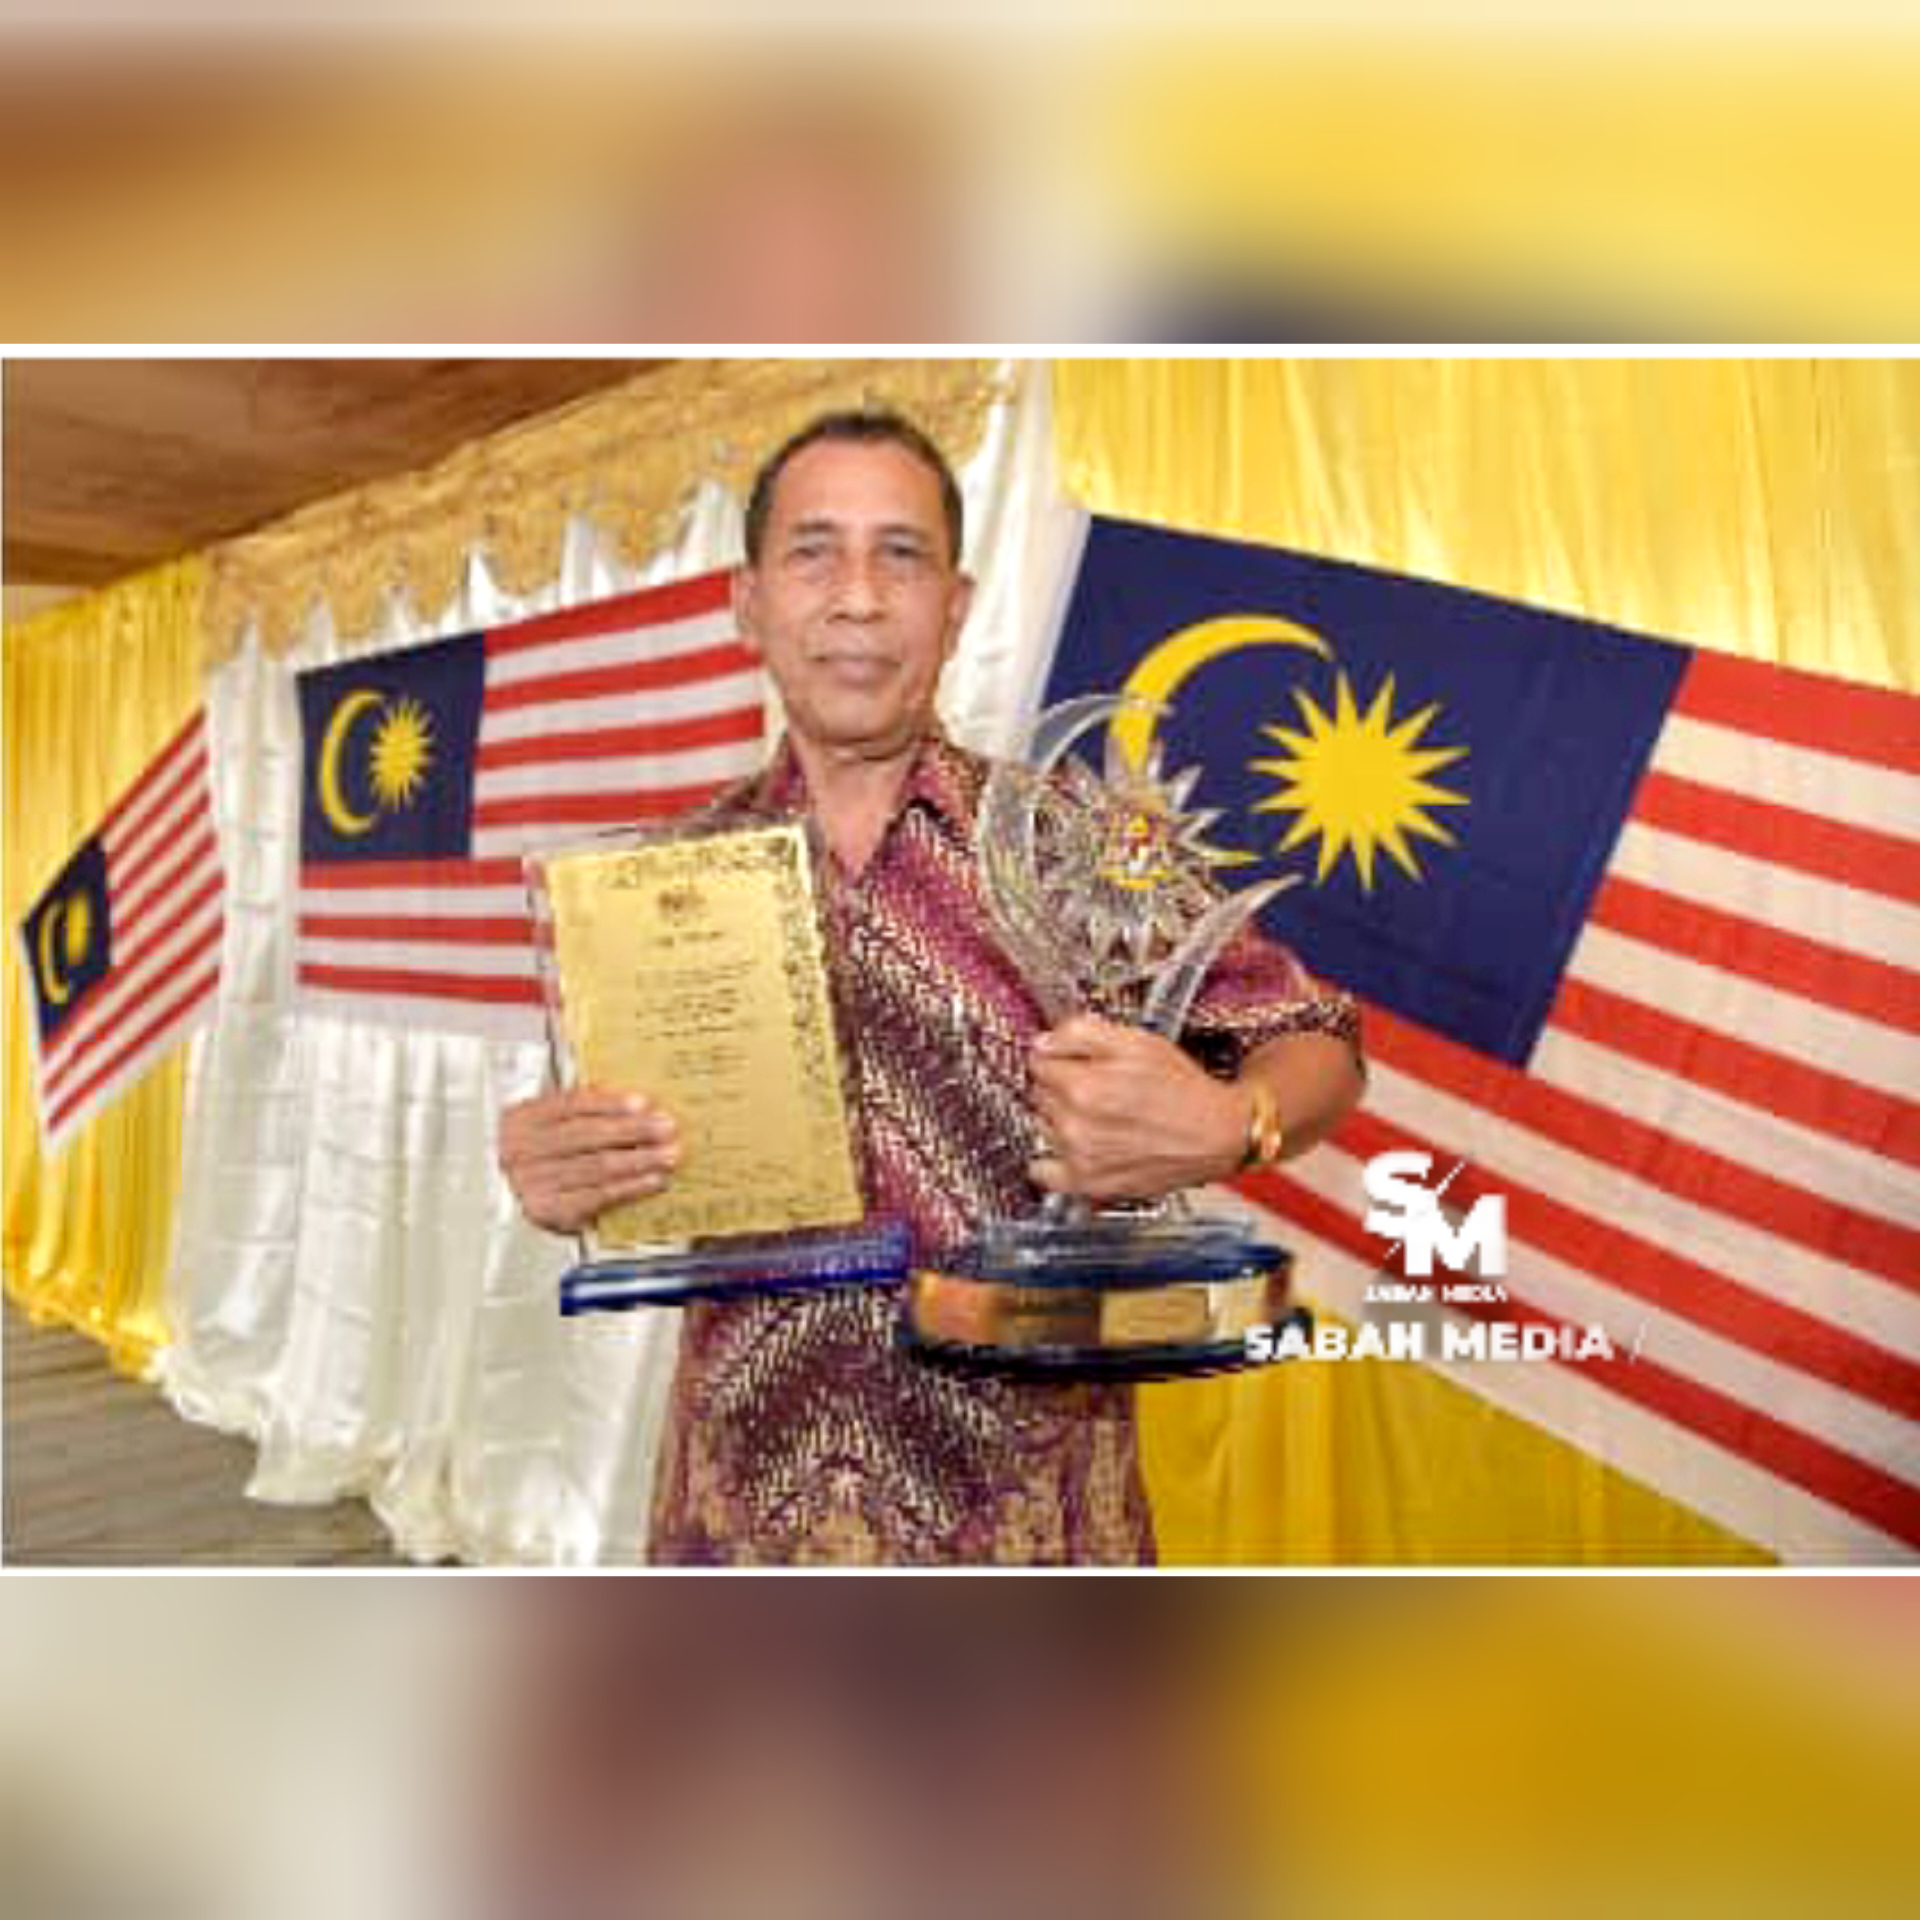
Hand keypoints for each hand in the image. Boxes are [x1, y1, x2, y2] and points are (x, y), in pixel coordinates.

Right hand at [498, 1087, 679, 1234]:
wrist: (512, 1198)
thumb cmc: (546, 1153)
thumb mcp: (552, 1123)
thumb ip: (584, 1109)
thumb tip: (639, 1103)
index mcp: (524, 1117)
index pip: (571, 1104)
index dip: (609, 1103)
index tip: (643, 1103)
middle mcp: (523, 1149)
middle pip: (587, 1135)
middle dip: (632, 1130)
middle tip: (668, 1127)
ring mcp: (533, 1182)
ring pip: (596, 1167)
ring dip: (638, 1160)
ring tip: (668, 1155)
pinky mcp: (549, 1210)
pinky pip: (596, 1196)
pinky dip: (629, 1188)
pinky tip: (653, 1180)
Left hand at [1027, 1015, 1247, 1201]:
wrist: (1216, 1135)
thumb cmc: (1183, 1090)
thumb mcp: (1137, 1041)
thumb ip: (1081, 1033)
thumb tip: (1044, 1041)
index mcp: (1084, 1088)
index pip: (1038, 1061)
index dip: (1061, 1056)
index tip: (1077, 1060)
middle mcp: (1075, 1127)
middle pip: (1039, 1093)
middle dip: (1062, 1085)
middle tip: (1098, 1086)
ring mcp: (1079, 1159)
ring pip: (1043, 1125)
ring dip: (1061, 1117)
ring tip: (1100, 1115)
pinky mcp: (1087, 1184)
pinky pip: (1042, 1171)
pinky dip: (1051, 1158)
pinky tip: (1074, 1146)